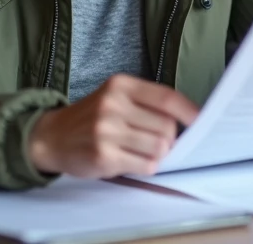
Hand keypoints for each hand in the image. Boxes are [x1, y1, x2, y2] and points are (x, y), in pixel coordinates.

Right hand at [28, 74, 198, 177]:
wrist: (51, 137)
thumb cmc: (91, 117)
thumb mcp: (114, 96)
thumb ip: (146, 103)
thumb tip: (186, 118)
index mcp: (120, 85)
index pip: (166, 98)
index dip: (189, 111)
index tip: (200, 120)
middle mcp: (114, 105)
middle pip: (167, 127)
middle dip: (169, 138)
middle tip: (156, 141)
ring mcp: (107, 131)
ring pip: (159, 148)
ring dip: (158, 154)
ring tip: (142, 151)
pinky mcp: (104, 156)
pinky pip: (145, 165)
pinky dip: (146, 166)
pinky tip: (131, 160)